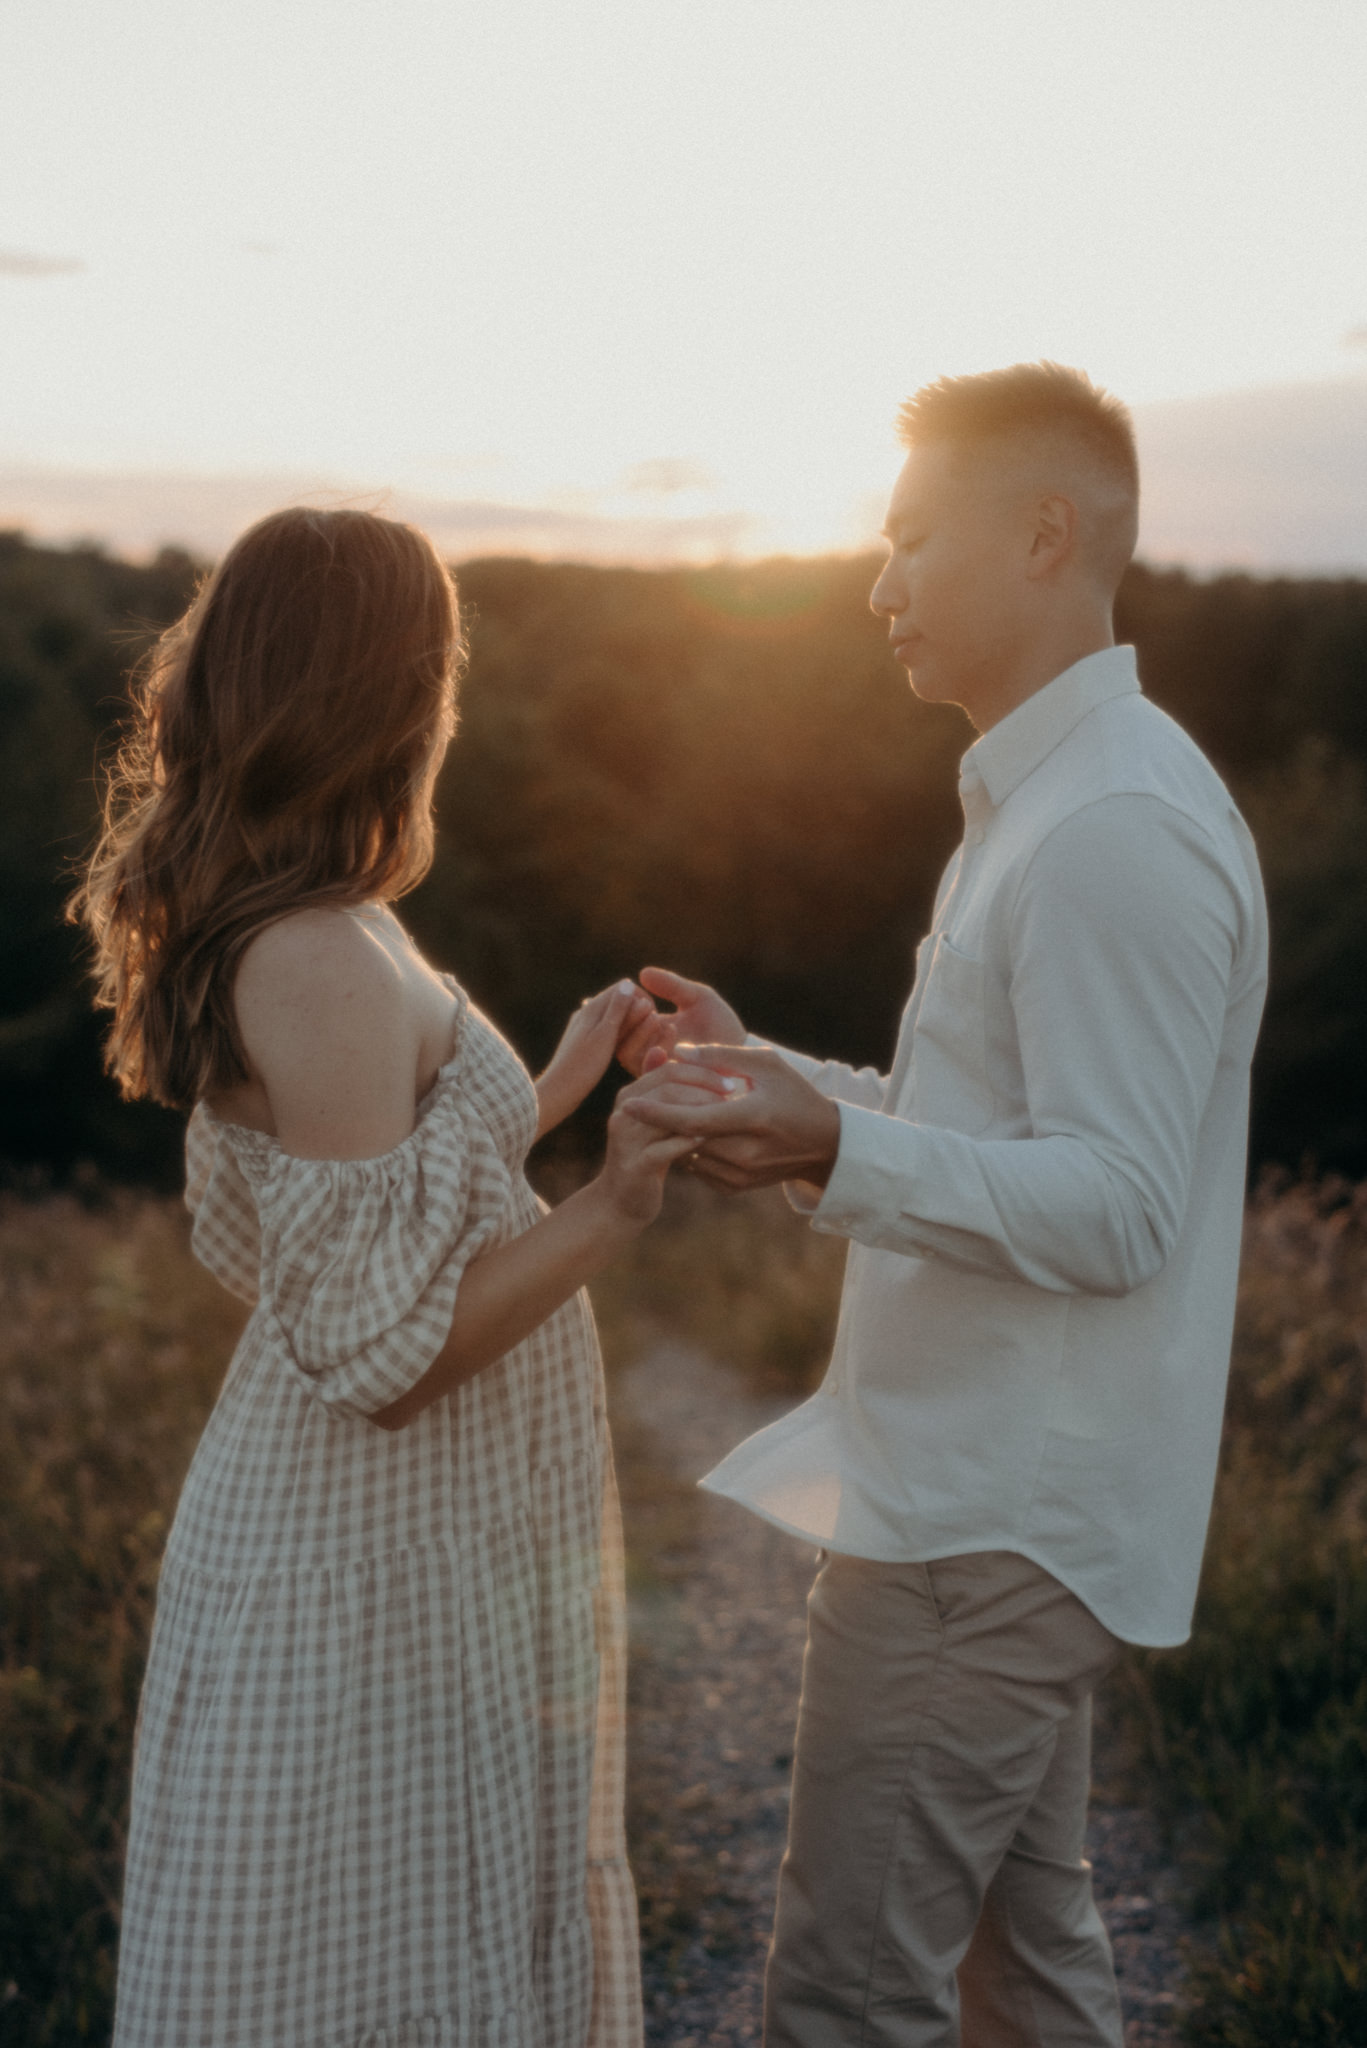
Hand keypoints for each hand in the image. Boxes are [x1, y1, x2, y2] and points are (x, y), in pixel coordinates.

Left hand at [535, 981, 655, 1137]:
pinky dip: (621, 1036)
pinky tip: (629, 1049)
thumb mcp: (604, 1036)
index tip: (654, 1017)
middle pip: (619, 1001)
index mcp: (592, 1008)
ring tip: (645, 1042)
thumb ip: (617, 1010)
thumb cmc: (583, 1066)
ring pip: (614, 1017)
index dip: (642, 998)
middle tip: (654, 1031)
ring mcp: (584, 1027)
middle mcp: (586, 1013)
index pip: (623, 988)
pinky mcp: (584, 1042)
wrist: (557, 1093)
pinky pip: (608, 1031)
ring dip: (631, 1025)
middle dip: (638, 1012)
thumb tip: (628, 983)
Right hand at [596, 1065, 732, 1224]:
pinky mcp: (633, 1167)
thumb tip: (675, 1056)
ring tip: (727, 1115)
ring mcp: (625, 1140)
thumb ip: (665, 1090)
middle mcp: (624, 1113)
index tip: (731, 1080)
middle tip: (734, 1096)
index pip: (668, 1069)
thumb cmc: (648, 1154)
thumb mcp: (656, 1120)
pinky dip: (687, 1143)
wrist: (622, 1200)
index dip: (701, 1071)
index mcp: (630, 1096)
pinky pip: (662, 1150)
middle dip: (704, 1088)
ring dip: (700, 1112)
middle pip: (667, 1088)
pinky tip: (708, 1140)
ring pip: (664, 1115)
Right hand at [615, 967, 745, 1076]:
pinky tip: (671, 1031)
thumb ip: (672, 986)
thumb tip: (642, 973)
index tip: (635, 989)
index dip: (621, 1002)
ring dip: (637, 1033)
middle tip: (644, 1003)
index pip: (619, 1016)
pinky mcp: (663, 1083)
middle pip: (614, 1035)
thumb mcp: (697, 997)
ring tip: (656, 1014)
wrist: (741, 1053)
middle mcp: (643, 1049)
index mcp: (645, 1027)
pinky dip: (653, 1051)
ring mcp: (651, 1066)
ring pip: (625, 1053)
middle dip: (626, 1017)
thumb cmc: (719, 1023)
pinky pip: (647, 1071)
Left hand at [620, 1043, 841, 1192]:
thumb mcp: (768, 1064)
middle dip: (659, 1120)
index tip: (629, 1102)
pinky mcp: (735, 1187)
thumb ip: (722, 1056)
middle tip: (638, 1102)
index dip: (659, 1112)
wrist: (824, 1145)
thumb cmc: (795, 1095)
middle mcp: (745, 1151)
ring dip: (672, 1134)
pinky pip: (697, 1166)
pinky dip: (687, 1148)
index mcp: (754, 1117)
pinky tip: (692, 1131)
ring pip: (687, 1152)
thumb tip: (679, 1050)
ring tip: (665, 1113)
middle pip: (685, 1138)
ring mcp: (740, 1173)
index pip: (695, 1119)